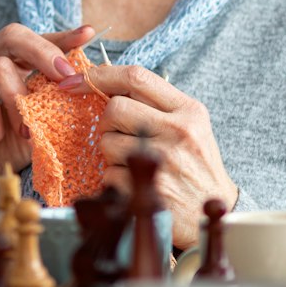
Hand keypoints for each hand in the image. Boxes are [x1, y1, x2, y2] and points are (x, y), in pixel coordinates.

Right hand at [0, 23, 96, 194]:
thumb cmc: (4, 144)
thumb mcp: (38, 118)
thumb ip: (55, 98)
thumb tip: (85, 81)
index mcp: (2, 60)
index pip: (32, 38)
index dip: (60, 36)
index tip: (87, 34)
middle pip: (12, 36)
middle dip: (45, 53)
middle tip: (66, 78)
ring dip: (20, 102)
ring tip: (27, 131)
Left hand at [86, 64, 236, 248]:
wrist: (210, 211)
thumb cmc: (194, 166)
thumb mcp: (189, 127)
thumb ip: (154, 105)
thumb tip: (102, 85)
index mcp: (189, 111)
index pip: (136, 77)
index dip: (99, 75)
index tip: (75, 80)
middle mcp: (179, 131)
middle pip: (114, 108)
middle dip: (107, 123)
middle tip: (120, 137)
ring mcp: (163, 161)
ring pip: (107, 142)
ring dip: (111, 154)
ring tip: (135, 165)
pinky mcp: (146, 188)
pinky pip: (108, 173)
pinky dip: (114, 179)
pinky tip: (135, 184)